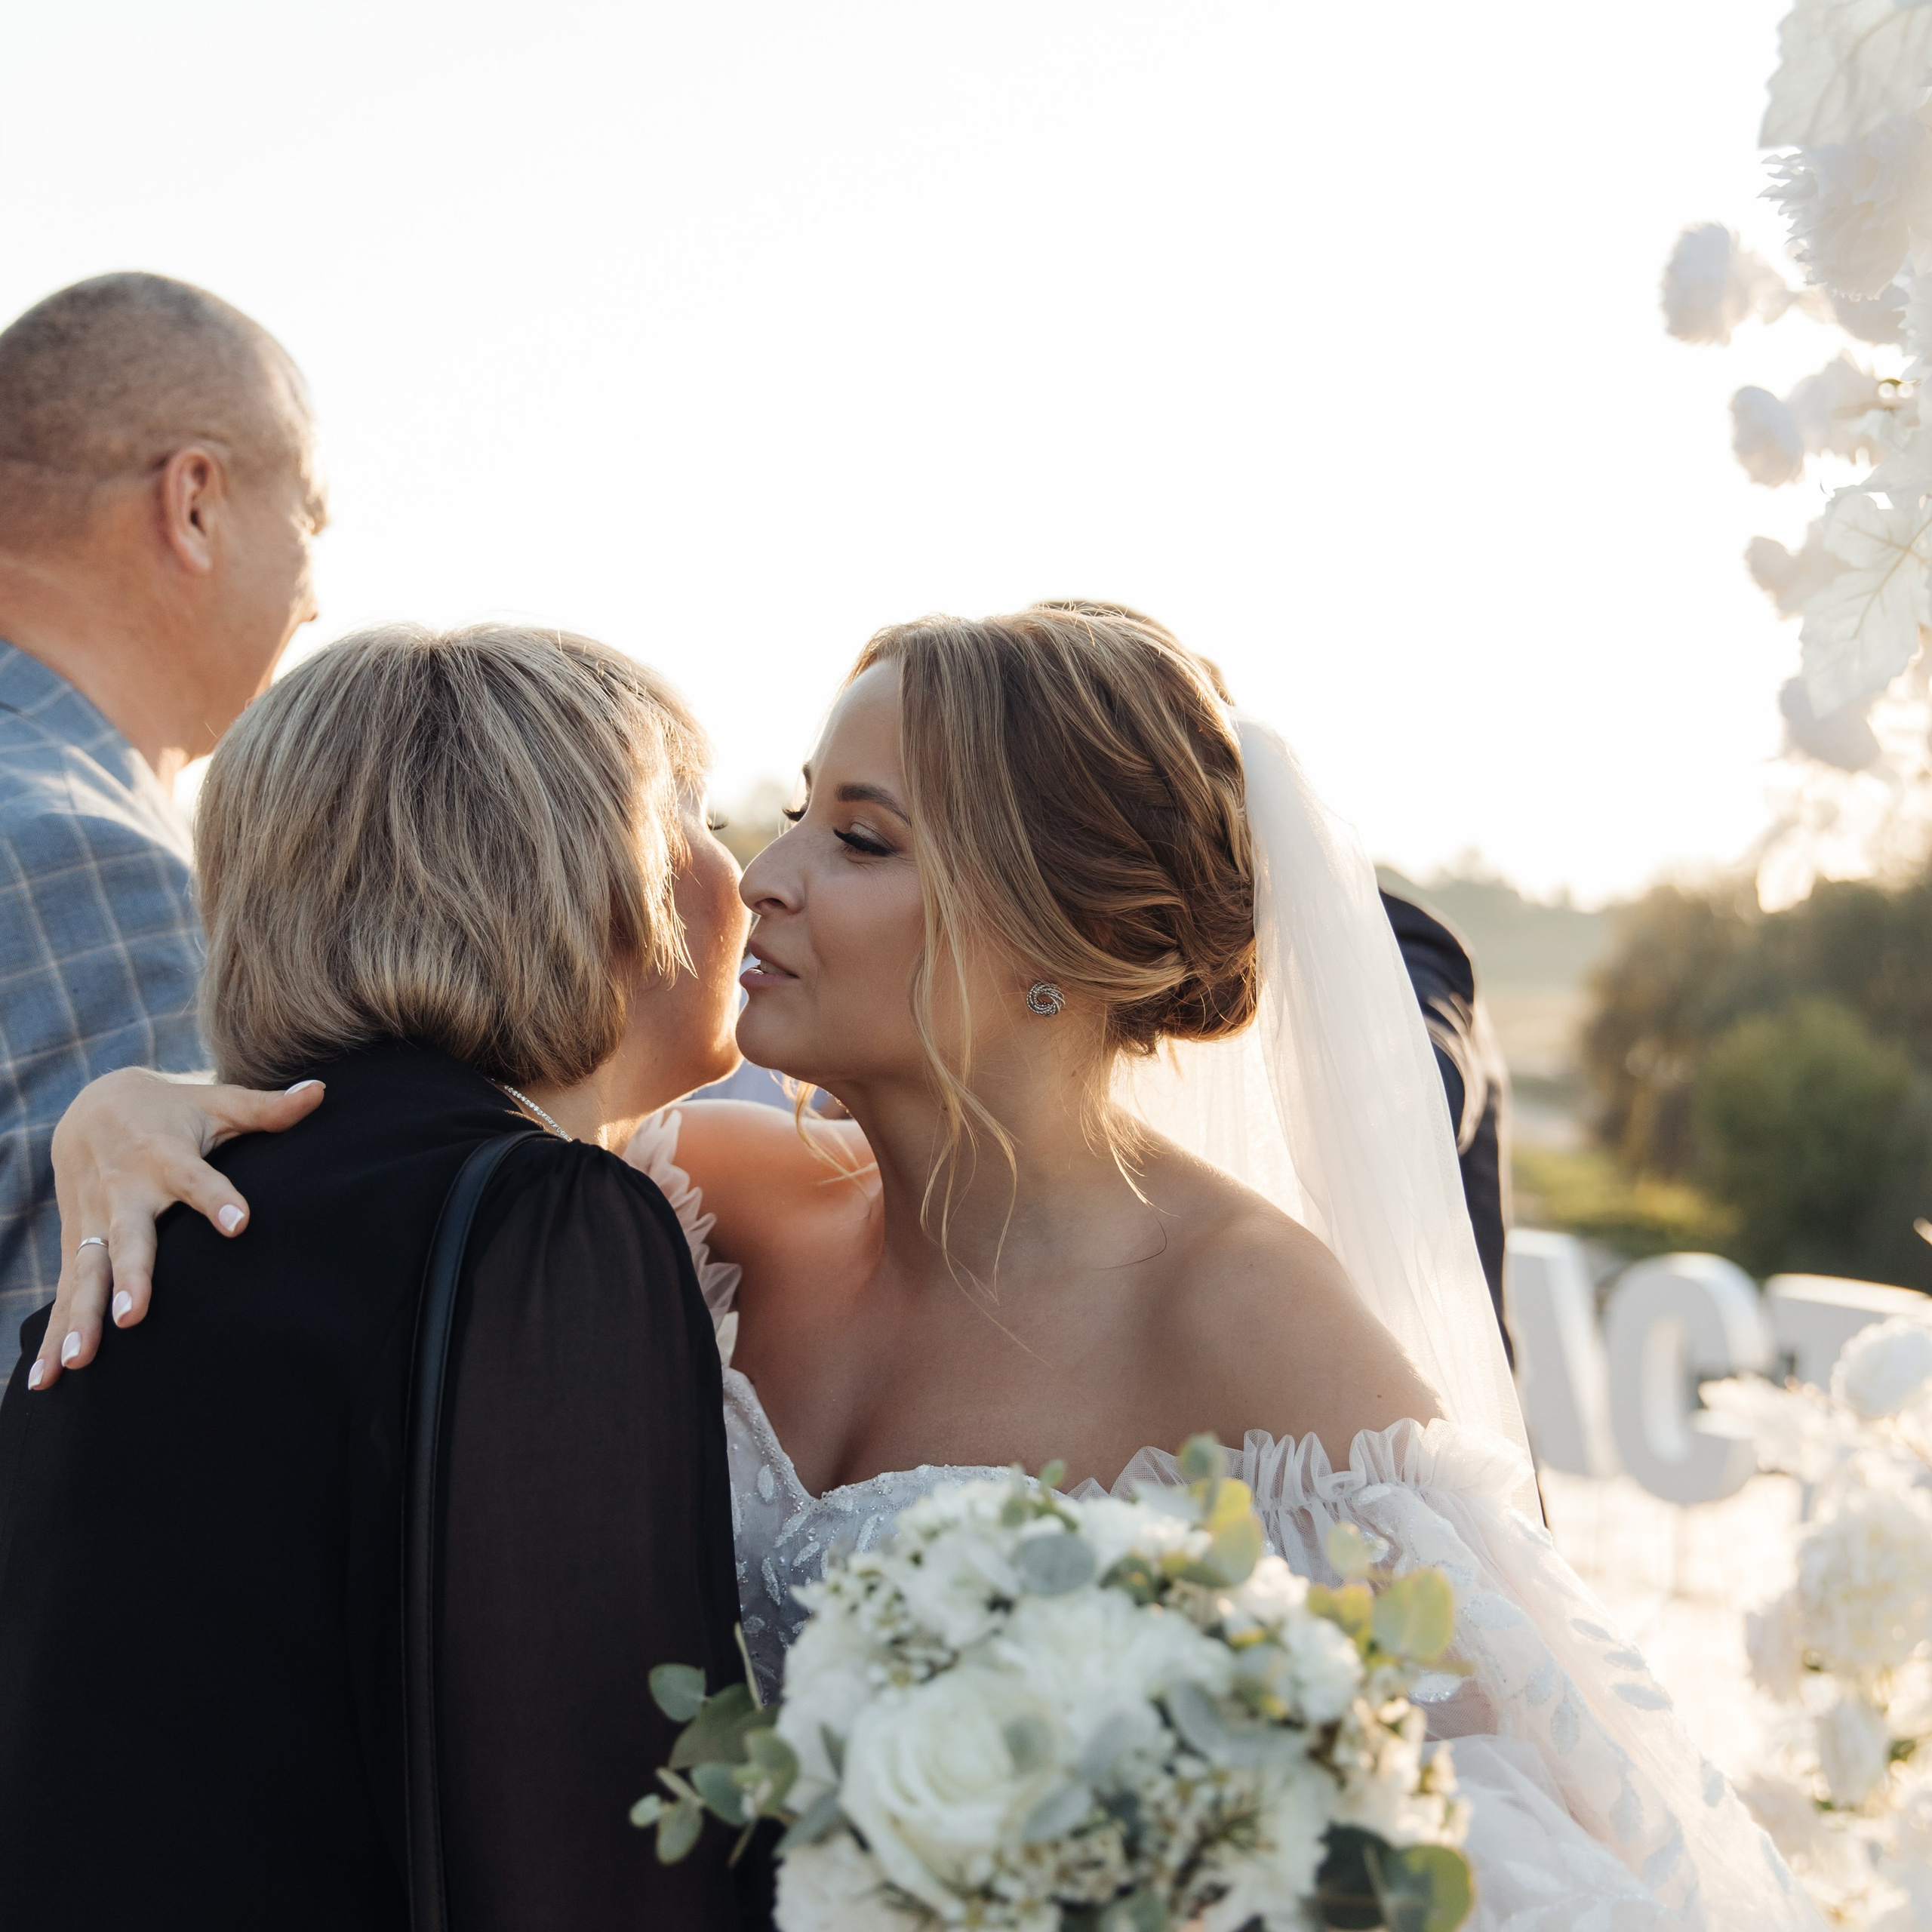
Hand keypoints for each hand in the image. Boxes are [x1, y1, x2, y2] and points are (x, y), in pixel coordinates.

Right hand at [32, 1069, 327, 1390]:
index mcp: (165, 1157)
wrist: (92, 1103)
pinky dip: (51, 1336)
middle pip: (128, 1238)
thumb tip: (320, 1092)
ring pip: (85, 1274)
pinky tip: (45, 1382)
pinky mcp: (76, 1245)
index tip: (241, 1223)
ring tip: (80, 1360)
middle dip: (130, 1277)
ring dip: (80, 1317)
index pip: (197, 1179)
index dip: (219, 1199)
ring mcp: (94, 1222)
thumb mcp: (218, 1103)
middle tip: (133, 1316)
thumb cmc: (172, 1110)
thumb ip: (267, 1108)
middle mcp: (124, 1193)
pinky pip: (64, 1294)